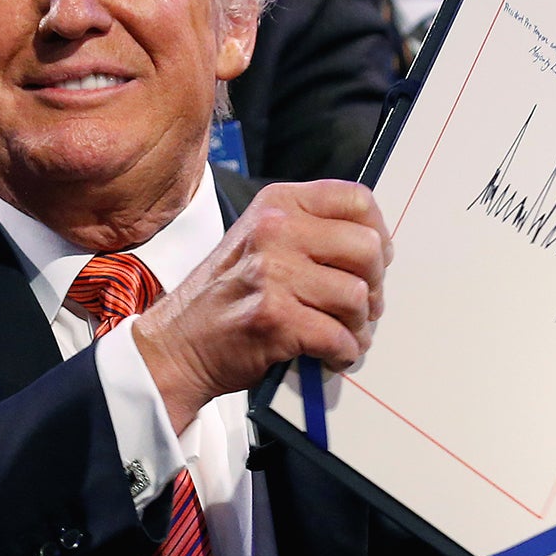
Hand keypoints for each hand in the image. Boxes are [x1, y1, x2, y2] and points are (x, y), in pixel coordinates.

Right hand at [132, 180, 390, 433]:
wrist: (177, 343)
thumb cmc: (223, 297)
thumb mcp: (259, 240)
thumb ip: (308, 232)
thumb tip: (372, 248)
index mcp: (277, 204)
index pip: (357, 200)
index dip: (379, 234)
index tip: (375, 260)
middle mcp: (274, 230)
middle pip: (367, 249)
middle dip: (374, 286)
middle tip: (363, 307)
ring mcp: (273, 274)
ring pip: (357, 297)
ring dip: (359, 326)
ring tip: (343, 334)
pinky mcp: (274, 318)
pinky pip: (338, 338)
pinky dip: (342, 353)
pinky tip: (330, 355)